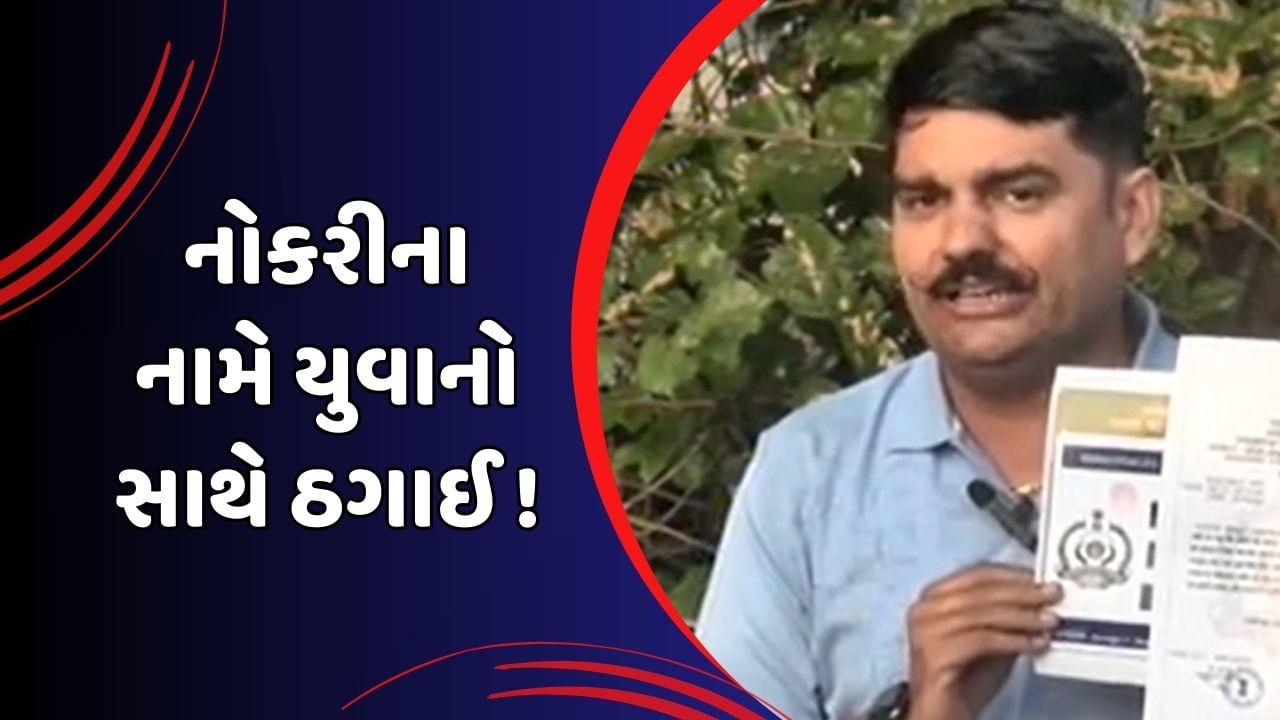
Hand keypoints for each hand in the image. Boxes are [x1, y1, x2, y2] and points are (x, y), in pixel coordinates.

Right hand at [905, 564, 1060, 719]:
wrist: (942, 716)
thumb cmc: (965, 680)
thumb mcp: (990, 639)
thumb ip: (1006, 617)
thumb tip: (1040, 599)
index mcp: (933, 598)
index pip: (976, 575)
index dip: (1012, 575)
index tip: (1042, 577)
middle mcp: (924, 610)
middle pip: (981, 591)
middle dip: (1022, 592)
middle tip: (1053, 594)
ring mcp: (926, 631)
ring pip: (983, 613)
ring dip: (1023, 616)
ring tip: (1050, 621)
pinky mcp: (935, 654)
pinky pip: (983, 640)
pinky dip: (1014, 640)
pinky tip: (1036, 644)